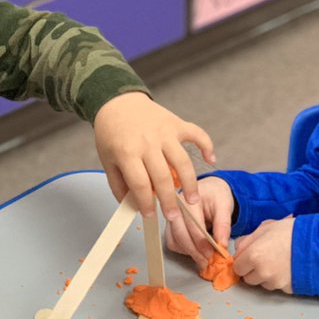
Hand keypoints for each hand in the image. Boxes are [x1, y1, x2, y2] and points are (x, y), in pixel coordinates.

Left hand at [92, 92, 215, 220]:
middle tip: (174, 217)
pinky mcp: (176, 123)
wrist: (117, 101)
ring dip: (190, 183)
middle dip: (170, 201)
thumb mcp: (107, 160)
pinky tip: (212, 159)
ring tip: (193, 201)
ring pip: (182, 161)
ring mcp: (164, 132)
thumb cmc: (111, 133)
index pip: (140, 184)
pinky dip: (207, 145)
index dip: (146, 203)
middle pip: (163, 177)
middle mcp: (148, 142)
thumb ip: (119, 185)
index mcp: (127, 152)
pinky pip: (197, 134)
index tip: (150, 215)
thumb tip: (133, 206)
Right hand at [164, 177, 234, 269]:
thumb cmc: (216, 196)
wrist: (210, 190)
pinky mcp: (169, 227)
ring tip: (204, 257)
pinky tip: (196, 250)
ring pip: (174, 241)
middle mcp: (175, 207)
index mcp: (189, 197)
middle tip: (208, 260)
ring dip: (189, 252)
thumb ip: (224, 224)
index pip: (192, 223)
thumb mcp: (225, 205)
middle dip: (195, 250)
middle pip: (180, 234)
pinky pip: (172, 243)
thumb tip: (222, 245)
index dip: (202, 242)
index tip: (212, 254)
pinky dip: (184, 250)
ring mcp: (170, 217)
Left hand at [232, 217, 294, 293]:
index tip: (249, 256)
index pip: (237, 267)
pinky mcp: (287, 288)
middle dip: (252, 270)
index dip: (243, 261)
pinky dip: (279, 279)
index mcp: (253, 256)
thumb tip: (238, 248)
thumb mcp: (266, 227)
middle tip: (265, 258)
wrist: (317, 242)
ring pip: (263, 283)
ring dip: (266, 276)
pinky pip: (277, 286)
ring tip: (279, 261)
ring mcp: (275, 282)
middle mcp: (262, 272)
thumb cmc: (292, 232)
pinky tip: (287, 267)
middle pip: (248, 278)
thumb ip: (247, 239)